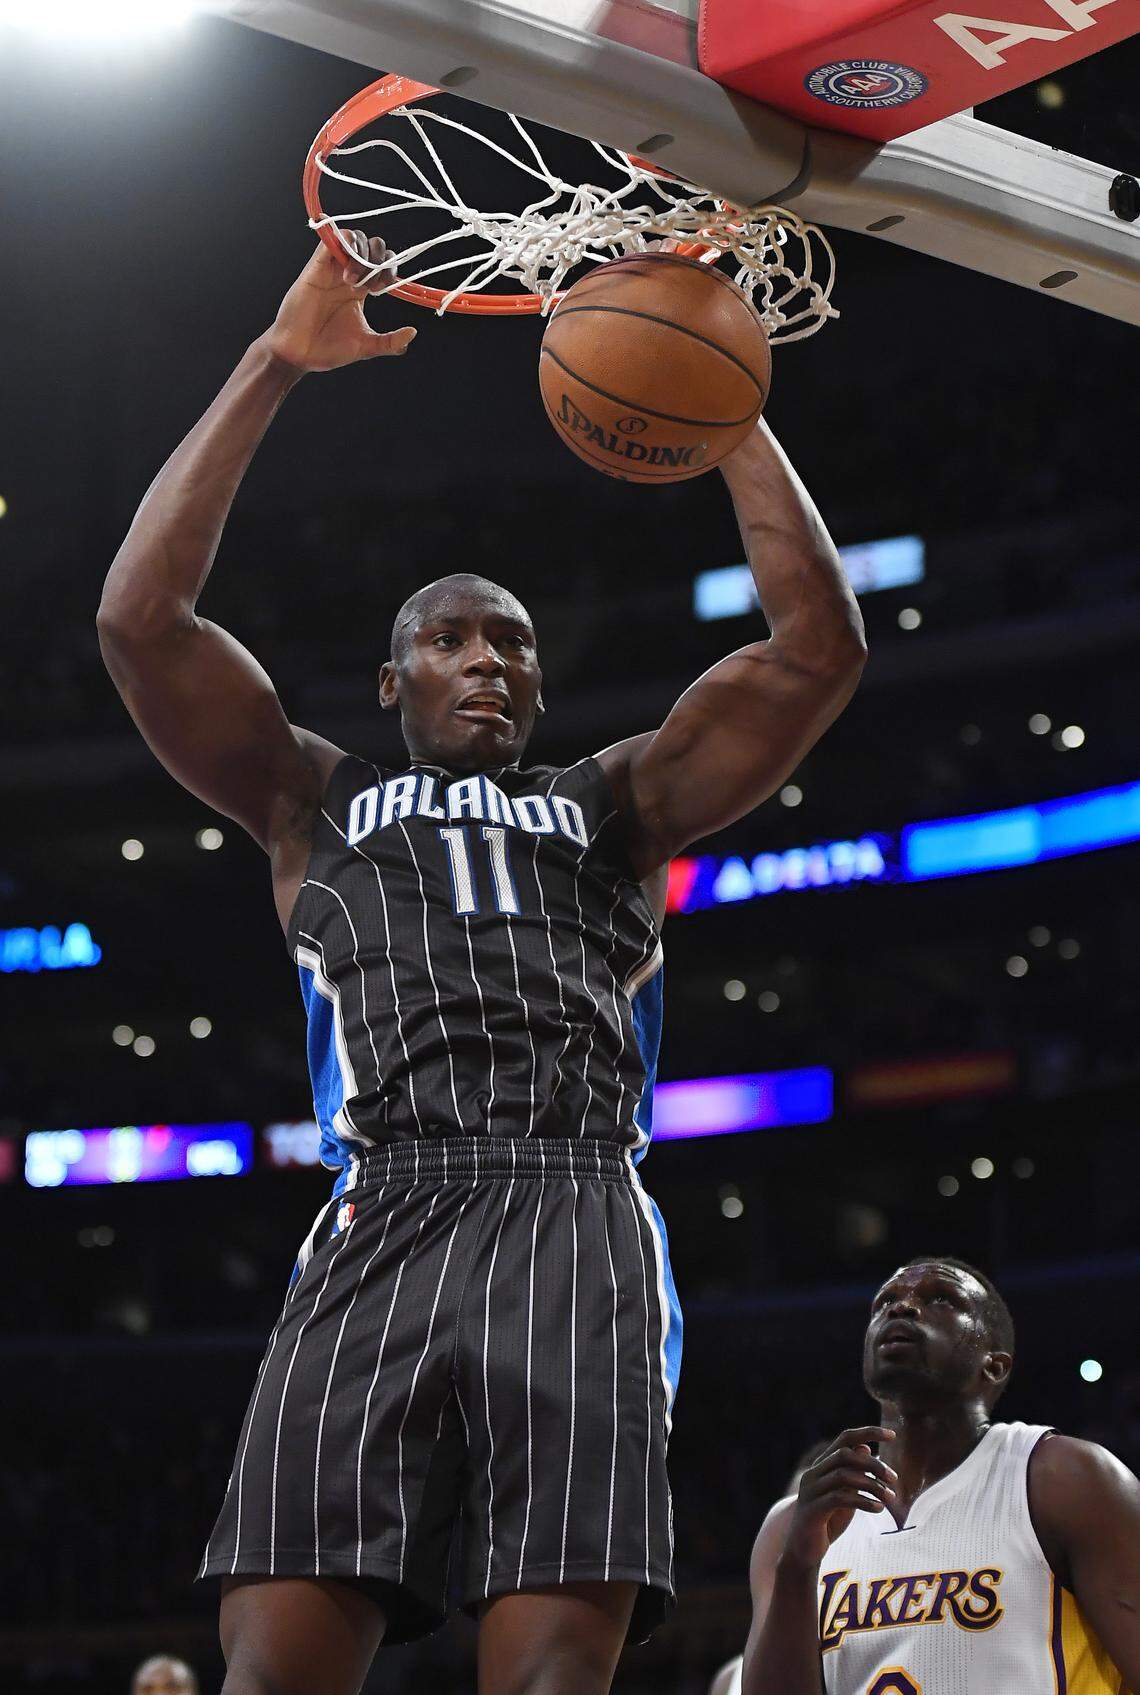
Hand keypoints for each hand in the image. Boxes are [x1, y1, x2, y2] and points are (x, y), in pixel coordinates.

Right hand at [261, 232, 417, 374]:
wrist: (300, 355)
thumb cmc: (328, 350)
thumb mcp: (366, 346)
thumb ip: (390, 341)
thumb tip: (412, 333)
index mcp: (361, 290)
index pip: (382, 264)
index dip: (390, 268)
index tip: (386, 287)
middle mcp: (347, 275)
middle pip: (371, 245)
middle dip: (379, 258)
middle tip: (372, 284)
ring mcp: (331, 269)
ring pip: (353, 238)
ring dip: (362, 254)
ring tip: (354, 282)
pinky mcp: (316, 267)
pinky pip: (330, 238)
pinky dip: (343, 240)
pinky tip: (346, 267)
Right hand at [779, 1427, 896, 1572]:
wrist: (804, 1552)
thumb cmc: (827, 1522)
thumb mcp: (844, 1494)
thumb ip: (853, 1473)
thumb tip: (866, 1447)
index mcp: (821, 1466)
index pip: (845, 1438)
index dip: (868, 1432)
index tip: (892, 1435)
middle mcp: (813, 1473)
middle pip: (846, 1455)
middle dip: (873, 1464)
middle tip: (894, 1478)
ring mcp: (810, 1491)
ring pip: (843, 1475)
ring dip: (872, 1484)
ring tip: (890, 1497)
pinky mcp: (812, 1510)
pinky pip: (840, 1498)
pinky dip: (863, 1501)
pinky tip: (878, 1508)